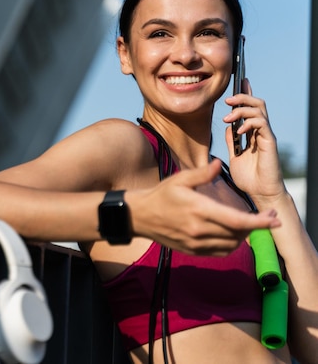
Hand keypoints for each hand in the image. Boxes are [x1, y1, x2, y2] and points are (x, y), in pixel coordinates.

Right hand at [126, 158, 280, 255]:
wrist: (140, 216)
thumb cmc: (161, 195)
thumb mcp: (179, 179)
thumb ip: (202, 173)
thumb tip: (219, 164)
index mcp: (199, 210)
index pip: (237, 220)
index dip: (259, 222)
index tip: (274, 219)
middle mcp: (199, 230)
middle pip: (238, 233)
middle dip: (257, 226)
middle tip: (267, 218)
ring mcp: (196, 243)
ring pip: (231, 244)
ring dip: (245, 235)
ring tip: (249, 224)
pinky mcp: (193, 250)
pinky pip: (220, 252)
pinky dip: (232, 244)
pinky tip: (234, 234)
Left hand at [223, 78, 285, 201]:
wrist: (260, 193)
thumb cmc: (249, 178)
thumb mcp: (235, 156)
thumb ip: (232, 141)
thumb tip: (227, 127)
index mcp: (252, 133)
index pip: (250, 108)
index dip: (246, 93)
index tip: (239, 81)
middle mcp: (260, 131)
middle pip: (257, 103)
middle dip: (242, 97)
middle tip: (227, 100)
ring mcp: (266, 135)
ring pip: (260, 110)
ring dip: (242, 109)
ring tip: (228, 117)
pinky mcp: (269, 142)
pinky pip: (262, 124)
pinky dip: (248, 123)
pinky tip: (238, 130)